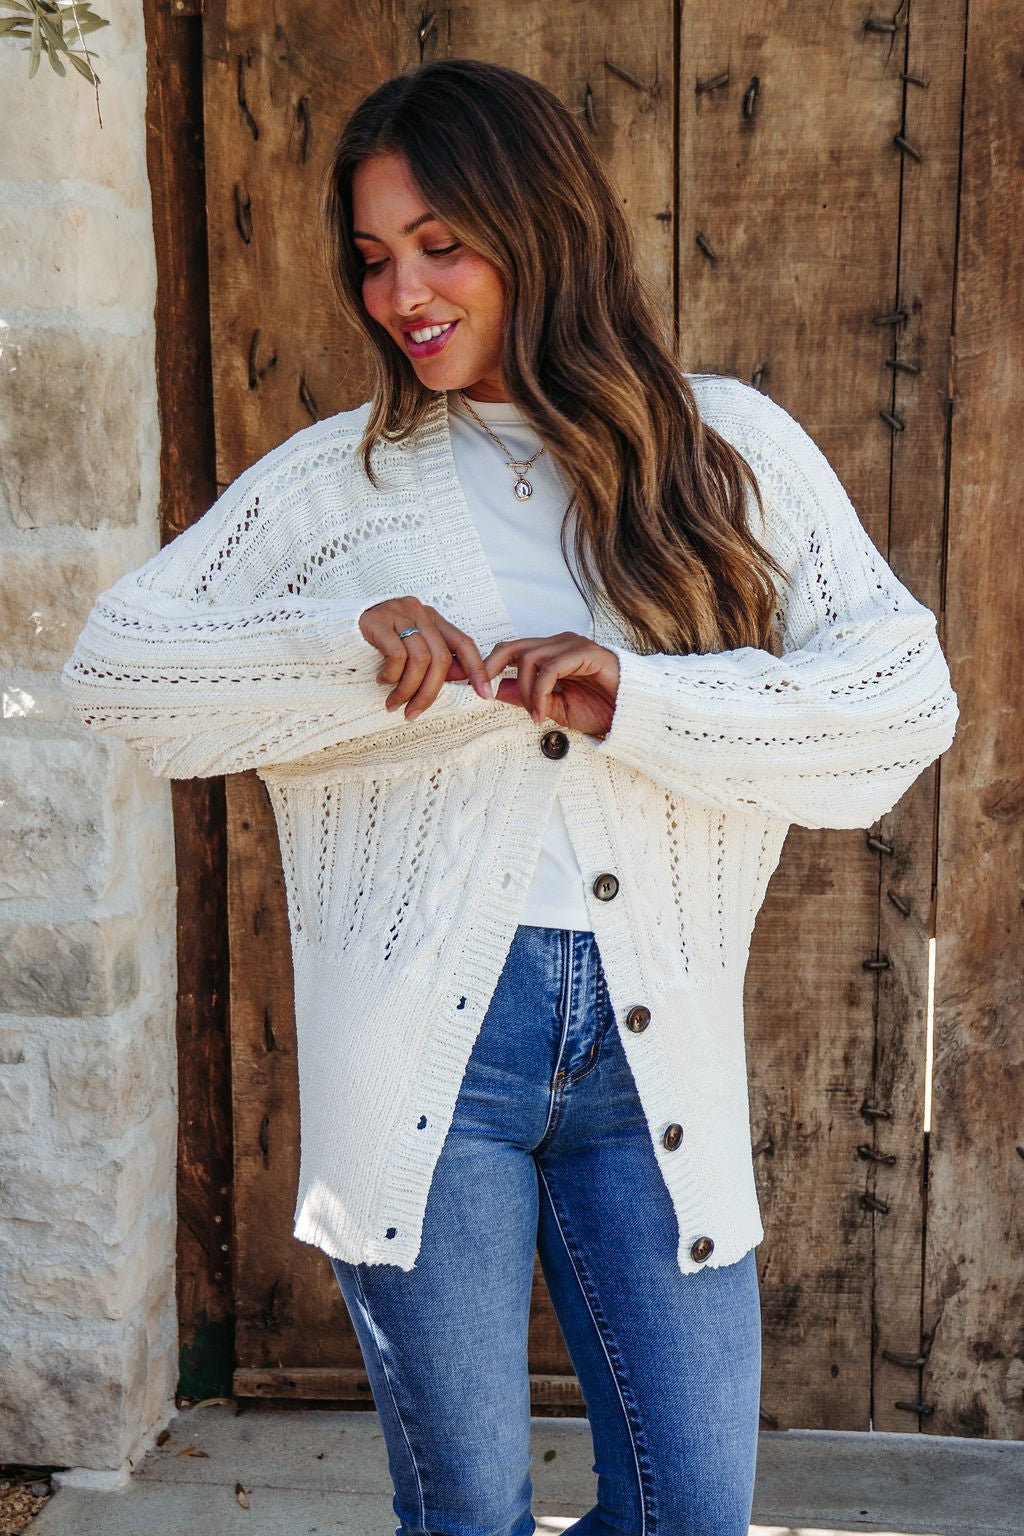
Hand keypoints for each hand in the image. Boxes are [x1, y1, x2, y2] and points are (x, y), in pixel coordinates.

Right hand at [359, 598, 493, 719]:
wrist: (333, 628)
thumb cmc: (375, 644)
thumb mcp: (410, 650)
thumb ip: (434, 661)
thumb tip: (463, 679)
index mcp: (432, 618)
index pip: (464, 643)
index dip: (477, 669)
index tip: (485, 695)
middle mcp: (419, 612)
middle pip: (441, 658)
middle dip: (430, 692)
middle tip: (413, 714)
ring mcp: (398, 613)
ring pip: (420, 659)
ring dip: (408, 689)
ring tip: (394, 703)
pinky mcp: (377, 621)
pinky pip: (397, 655)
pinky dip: (392, 675)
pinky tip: (381, 680)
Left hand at [455, 632, 619, 738]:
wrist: (633, 715)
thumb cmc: (600, 710)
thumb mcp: (553, 708)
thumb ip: (526, 697)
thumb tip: (496, 689)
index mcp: (550, 654)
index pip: (510, 650)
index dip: (489, 667)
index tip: (478, 691)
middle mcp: (559, 644)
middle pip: (512, 647)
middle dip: (492, 669)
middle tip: (485, 695)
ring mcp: (572, 646)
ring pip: (529, 658)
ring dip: (524, 692)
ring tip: (534, 714)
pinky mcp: (585, 653)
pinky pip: (550, 668)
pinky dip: (539, 693)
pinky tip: (542, 713)